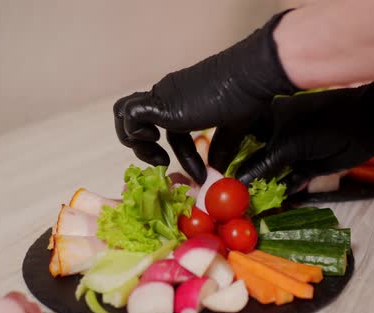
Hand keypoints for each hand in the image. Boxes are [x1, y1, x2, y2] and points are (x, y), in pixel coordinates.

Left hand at [113, 10, 298, 183]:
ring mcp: (162, 97)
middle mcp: (168, 96)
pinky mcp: (160, 104)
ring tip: (157, 156)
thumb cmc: (247, 97)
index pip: (170, 128)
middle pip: (137, 118)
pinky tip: (158, 142)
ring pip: (124, 114)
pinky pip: (130, 116)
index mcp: (183, 99)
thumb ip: (223, 147)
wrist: (248, 77)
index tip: (200, 174)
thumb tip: (217, 169)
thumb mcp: (234, 128)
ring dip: (135, 141)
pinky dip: (137, 133)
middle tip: (163, 162)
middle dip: (145, 147)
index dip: (183, 156)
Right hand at [236, 78, 373, 190]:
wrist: (367, 127)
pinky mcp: (305, 169)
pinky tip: (272, 202)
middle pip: (251, 158)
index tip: (214, 173)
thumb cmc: (323, 123)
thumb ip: (262, 165)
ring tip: (248, 200)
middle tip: (230, 191)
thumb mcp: (287, 145)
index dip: (226, 154)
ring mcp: (290, 153)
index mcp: (266, 117)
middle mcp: (275, 134)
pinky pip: (289, 183)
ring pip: (269, 173)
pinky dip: (283, 192)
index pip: (238, 136)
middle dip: (242, 175)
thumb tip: (238, 182)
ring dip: (261, 187)